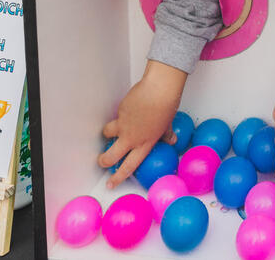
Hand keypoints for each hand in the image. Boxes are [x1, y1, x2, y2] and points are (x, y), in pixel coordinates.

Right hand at [98, 60, 186, 187]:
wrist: (158, 90)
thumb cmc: (166, 107)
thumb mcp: (167, 125)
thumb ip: (166, 135)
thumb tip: (171, 140)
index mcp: (145, 144)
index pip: (129, 166)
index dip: (118, 177)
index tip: (110, 184)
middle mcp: (132, 138)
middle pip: (110, 156)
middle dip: (103, 161)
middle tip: (102, 162)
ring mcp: (123, 125)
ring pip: (106, 134)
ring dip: (107, 135)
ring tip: (110, 133)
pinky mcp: (120, 112)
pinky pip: (115, 117)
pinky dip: (118, 116)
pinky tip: (127, 110)